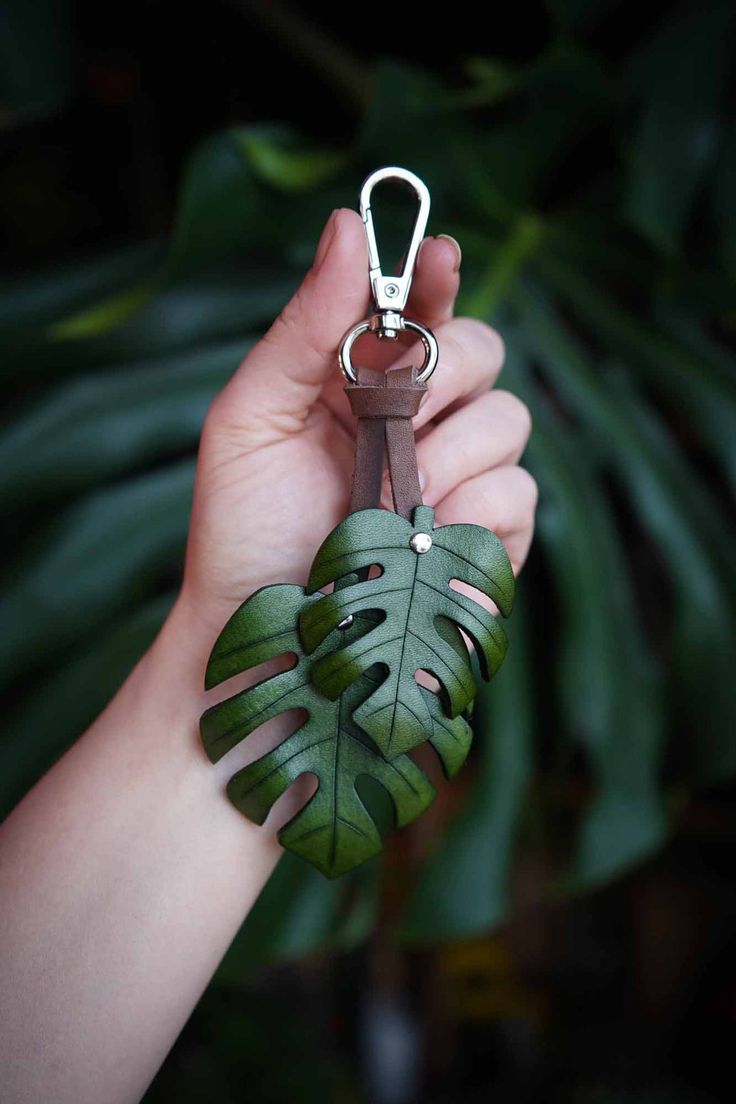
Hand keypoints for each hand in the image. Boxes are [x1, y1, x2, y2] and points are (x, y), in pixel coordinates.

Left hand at [177, 207, 536, 649]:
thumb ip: (305, 326)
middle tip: (390, 419)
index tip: (439, 258)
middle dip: (442, 377)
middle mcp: (421, 420)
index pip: (422, 307)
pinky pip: (519, 493)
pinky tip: (422, 537)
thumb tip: (349, 226)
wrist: (266, 636)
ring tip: (388, 500)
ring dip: (446, 455)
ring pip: (509, 420)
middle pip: (484, 352)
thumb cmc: (243, 528)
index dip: (437, 275)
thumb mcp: (252, 416)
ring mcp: (461, 478)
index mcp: (363, 380)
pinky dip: (469, 510)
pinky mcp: (489, 537)